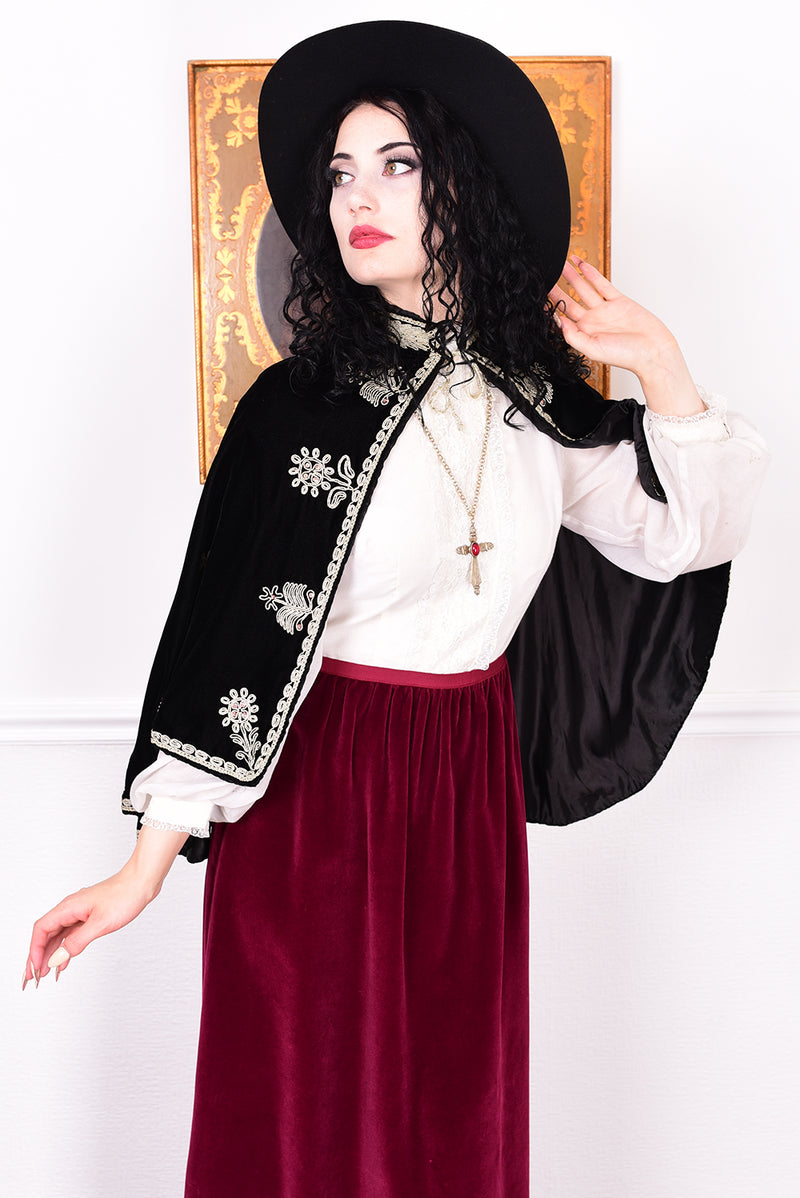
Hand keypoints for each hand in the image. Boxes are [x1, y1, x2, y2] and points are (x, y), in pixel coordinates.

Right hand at [23, 868, 155, 986]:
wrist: (142, 882)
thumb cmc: (124, 896)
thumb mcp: (100, 924)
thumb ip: (76, 941)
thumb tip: (57, 958)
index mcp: (68, 907)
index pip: (41, 930)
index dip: (34, 950)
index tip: (34, 969)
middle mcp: (70, 909)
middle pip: (45, 934)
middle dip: (37, 956)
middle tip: (32, 977)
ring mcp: (79, 912)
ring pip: (57, 935)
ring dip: (49, 954)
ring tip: (44, 974)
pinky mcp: (89, 916)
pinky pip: (69, 934)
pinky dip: (64, 948)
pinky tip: (63, 961)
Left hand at [549, 257, 704, 414]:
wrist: (653, 351)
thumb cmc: (626, 356)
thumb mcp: (594, 350)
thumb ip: (574, 337)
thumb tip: (559, 323)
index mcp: (584, 333)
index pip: (561, 317)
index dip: (550, 307)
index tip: (537, 296)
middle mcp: (592, 321)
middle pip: (569, 300)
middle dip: (556, 288)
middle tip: (545, 276)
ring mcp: (604, 309)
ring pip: (583, 288)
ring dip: (571, 276)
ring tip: (560, 264)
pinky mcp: (618, 301)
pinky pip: (602, 284)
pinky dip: (591, 274)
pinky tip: (581, 265)